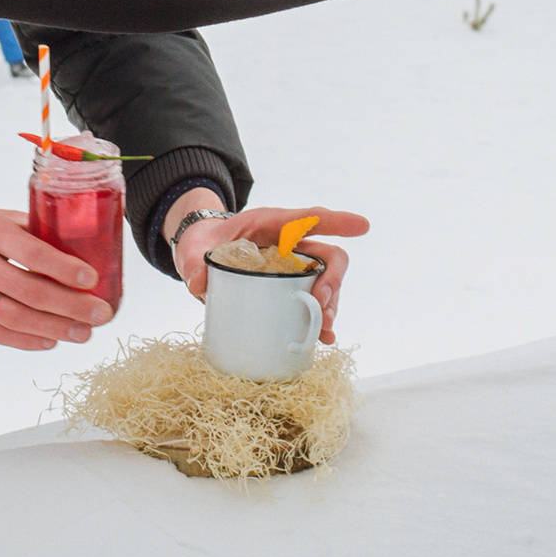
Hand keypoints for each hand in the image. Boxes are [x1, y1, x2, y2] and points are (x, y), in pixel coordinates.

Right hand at [0, 184, 112, 351]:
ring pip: (14, 317)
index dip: (64, 268)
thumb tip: (73, 244)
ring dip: (54, 328)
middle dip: (70, 306)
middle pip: (29, 290)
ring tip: (83, 333)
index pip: (32, 251)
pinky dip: (26, 340)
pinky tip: (50, 340)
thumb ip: (24, 229)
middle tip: (100, 314)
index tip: (92, 278)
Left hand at [171, 201, 368, 344]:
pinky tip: (323, 338)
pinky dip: (321, 320)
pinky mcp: (289, 289)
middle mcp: (290, 245)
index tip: (362, 226)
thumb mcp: (195, 248)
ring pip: (327, 282)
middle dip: (333, 280)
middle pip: (327, 256)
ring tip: (322, 329)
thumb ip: (194, 261)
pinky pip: (314, 303)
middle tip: (322, 304)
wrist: (203, 253)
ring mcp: (293, 268)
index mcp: (271, 224)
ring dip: (330, 305)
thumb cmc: (205, 243)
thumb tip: (198, 284)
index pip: (308, 218)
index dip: (336, 221)